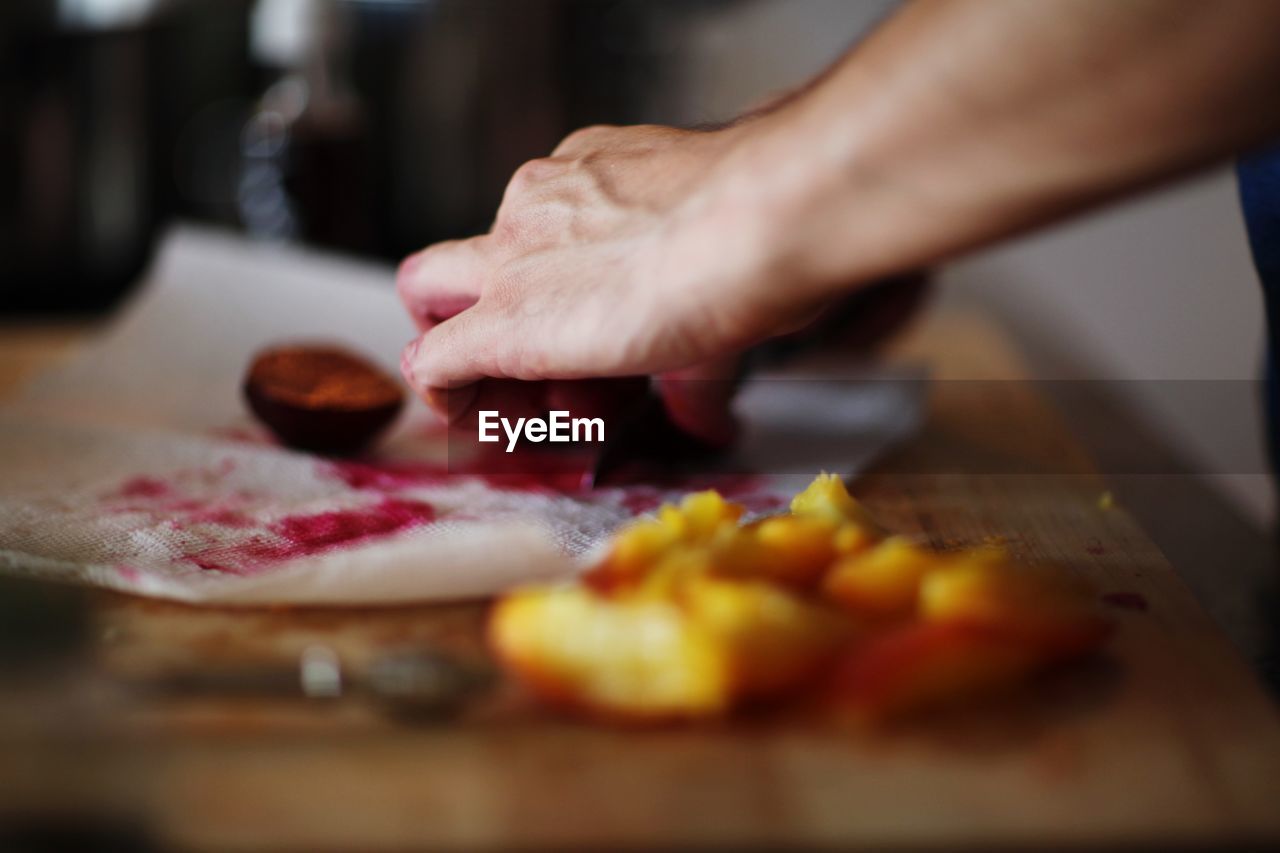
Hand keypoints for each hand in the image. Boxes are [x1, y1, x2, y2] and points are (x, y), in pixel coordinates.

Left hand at [397, 121, 826, 436]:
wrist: (758, 220)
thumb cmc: (764, 233)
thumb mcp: (720, 285)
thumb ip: (699, 364)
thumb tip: (708, 421)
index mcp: (588, 181)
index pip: (537, 240)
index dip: (553, 303)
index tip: (593, 346)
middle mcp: (537, 206)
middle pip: (469, 263)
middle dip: (484, 321)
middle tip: (547, 382)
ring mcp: (511, 260)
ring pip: (438, 302)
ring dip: (480, 366)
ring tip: (550, 414)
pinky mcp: (503, 322)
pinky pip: (432, 361)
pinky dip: (446, 396)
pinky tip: (482, 420)